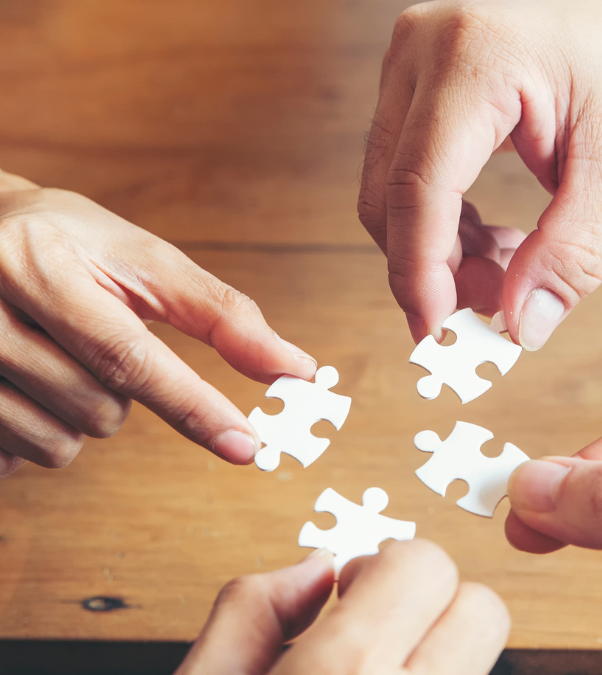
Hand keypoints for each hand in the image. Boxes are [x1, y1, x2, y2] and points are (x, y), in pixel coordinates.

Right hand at [0, 170, 316, 476]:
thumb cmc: (71, 246)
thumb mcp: (143, 259)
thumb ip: (222, 315)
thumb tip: (294, 369)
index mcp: (37, 265)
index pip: (127, 355)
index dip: (191, 405)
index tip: (247, 445)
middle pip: (99, 412)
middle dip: (122, 393)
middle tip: (93, 339)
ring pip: (59, 446)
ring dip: (80, 416)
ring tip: (56, 358)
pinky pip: (14, 460)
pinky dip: (35, 432)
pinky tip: (21, 384)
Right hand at [176, 541, 509, 674]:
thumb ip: (250, 613)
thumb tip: (314, 568)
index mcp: (348, 674)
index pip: (426, 566)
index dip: (386, 565)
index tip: (351, 590)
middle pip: (484, 612)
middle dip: (435, 603)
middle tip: (374, 628)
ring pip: (482, 660)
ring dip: (438, 651)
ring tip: (374, 672)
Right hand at [358, 0, 601, 348]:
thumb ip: (573, 252)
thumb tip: (522, 328)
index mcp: (475, 58)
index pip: (419, 185)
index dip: (421, 272)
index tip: (439, 336)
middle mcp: (423, 48)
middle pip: (390, 192)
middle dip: (433, 269)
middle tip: (495, 311)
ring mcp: (412, 62)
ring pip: (390, 188)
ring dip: (439, 250)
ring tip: (510, 271)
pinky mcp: (416, 83)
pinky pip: (405, 170)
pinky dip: (443, 222)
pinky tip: (495, 241)